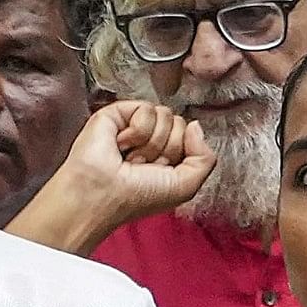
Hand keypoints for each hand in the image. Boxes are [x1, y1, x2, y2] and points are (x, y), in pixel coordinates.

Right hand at [64, 100, 214, 225]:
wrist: (101, 195)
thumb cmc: (136, 197)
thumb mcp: (186, 186)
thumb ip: (205, 157)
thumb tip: (195, 126)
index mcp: (167, 153)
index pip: (191, 135)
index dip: (181, 154)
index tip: (160, 171)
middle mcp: (151, 137)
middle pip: (180, 124)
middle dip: (166, 150)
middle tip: (143, 165)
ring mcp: (134, 123)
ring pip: (166, 115)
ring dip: (150, 144)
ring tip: (130, 157)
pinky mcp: (117, 112)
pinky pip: (147, 109)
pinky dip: (137, 132)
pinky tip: (121, 144)